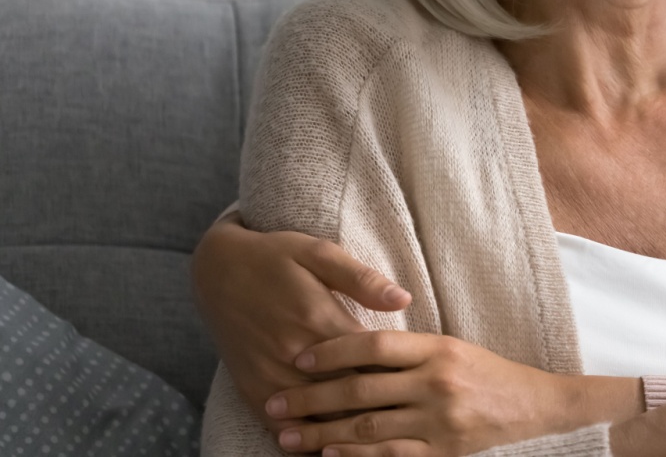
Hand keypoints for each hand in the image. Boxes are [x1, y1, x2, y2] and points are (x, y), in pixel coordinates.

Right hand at [190, 214, 411, 427]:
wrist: (217, 270)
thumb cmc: (276, 257)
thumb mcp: (320, 253)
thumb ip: (362, 279)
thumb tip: (404, 298)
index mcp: (319, 321)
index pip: (371, 364)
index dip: (400, 380)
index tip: (423, 390)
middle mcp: (294, 356)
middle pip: (348, 399)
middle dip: (381, 411)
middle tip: (412, 423)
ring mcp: (270, 378)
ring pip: (318, 421)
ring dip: (348, 435)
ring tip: (381, 443)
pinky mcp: (252, 390)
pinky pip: (282, 430)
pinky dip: (308, 443)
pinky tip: (333, 449)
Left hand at [268, 331, 642, 456]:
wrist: (540, 406)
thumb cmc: (490, 375)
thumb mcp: (454, 349)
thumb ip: (411, 352)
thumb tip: (353, 351)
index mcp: (438, 348)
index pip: (374, 345)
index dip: (331, 351)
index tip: (297, 358)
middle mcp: (437, 381)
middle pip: (361, 388)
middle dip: (311, 397)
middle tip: (274, 403)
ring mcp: (440, 420)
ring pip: (368, 426)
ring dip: (321, 433)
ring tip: (287, 436)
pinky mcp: (445, 452)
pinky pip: (391, 456)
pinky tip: (328, 456)